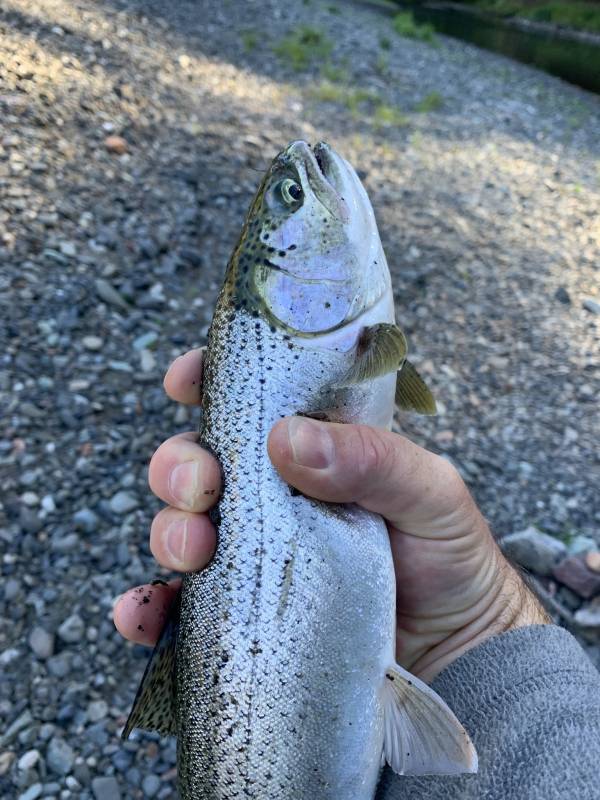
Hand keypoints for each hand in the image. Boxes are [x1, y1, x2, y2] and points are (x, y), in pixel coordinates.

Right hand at [114, 349, 547, 680]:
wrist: (459, 650)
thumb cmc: (449, 553)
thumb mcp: (430, 491)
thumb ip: (373, 458)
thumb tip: (287, 438)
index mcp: (314, 444)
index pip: (248, 398)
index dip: (206, 380)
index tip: (185, 382)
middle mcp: (274, 493)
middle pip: (199, 462)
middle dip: (180, 466)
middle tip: (200, 488)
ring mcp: (255, 552)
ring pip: (183, 526)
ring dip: (169, 531)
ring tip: (193, 552)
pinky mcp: (244, 611)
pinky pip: (181, 606)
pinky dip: (152, 608)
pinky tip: (148, 613)